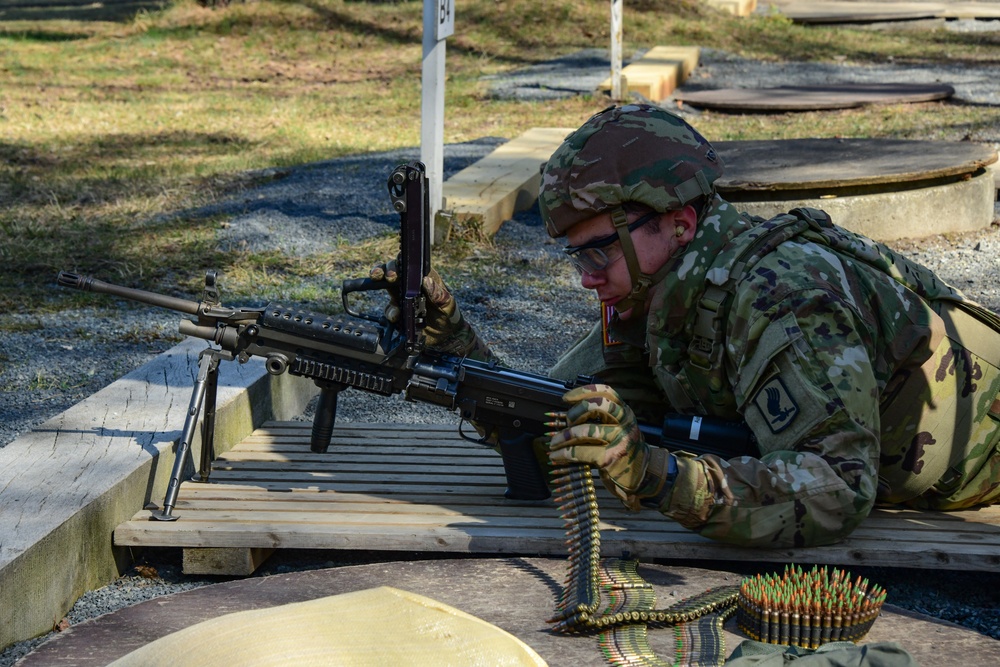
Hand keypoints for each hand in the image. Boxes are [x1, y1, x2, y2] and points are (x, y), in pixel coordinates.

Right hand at [368, 260, 492, 358]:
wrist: (445, 337)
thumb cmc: (449, 315)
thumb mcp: (448, 304)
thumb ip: (438, 294)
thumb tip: (426, 280)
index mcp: (424, 278)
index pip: (410, 265)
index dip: (400, 261)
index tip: (397, 264)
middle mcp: (411, 285)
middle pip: (394, 271)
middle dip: (386, 271)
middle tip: (386, 276)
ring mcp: (403, 298)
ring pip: (386, 287)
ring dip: (382, 288)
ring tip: (387, 294)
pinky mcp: (399, 312)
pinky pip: (390, 309)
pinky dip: (390, 312)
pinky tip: (397, 316)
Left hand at [547, 384, 654, 509]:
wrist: (643, 475)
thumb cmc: (624, 450)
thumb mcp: (619, 429)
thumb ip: (602, 419)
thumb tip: (568, 415)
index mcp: (625, 412)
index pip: (606, 392)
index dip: (583, 391)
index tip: (566, 398)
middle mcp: (624, 423)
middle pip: (595, 406)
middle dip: (574, 413)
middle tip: (566, 423)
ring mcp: (618, 440)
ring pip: (585, 430)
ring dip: (563, 437)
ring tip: (554, 443)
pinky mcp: (609, 458)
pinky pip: (581, 451)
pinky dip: (564, 454)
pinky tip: (556, 456)